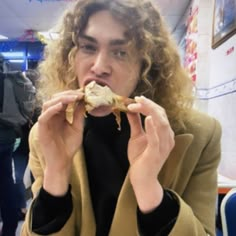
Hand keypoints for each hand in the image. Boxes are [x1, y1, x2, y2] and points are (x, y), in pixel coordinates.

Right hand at [37, 90, 84, 194]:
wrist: (63, 161)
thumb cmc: (69, 146)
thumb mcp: (77, 128)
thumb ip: (78, 115)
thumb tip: (82, 102)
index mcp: (60, 115)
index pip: (63, 100)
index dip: (72, 95)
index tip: (83, 93)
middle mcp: (52, 116)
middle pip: (55, 99)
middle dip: (67, 94)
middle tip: (79, 94)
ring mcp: (46, 122)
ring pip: (48, 104)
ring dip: (60, 99)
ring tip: (73, 98)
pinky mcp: (41, 129)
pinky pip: (43, 116)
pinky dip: (51, 110)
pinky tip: (61, 106)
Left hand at [126, 96, 174, 211]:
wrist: (141, 178)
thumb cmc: (141, 158)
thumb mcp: (137, 136)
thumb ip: (135, 123)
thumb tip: (130, 109)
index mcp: (164, 133)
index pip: (159, 114)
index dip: (149, 105)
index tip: (136, 99)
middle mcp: (168, 138)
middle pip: (162, 116)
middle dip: (149, 105)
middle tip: (137, 98)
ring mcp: (164, 146)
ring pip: (161, 124)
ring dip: (150, 111)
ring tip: (140, 103)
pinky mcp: (156, 154)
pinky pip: (156, 139)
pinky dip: (152, 128)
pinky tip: (148, 118)